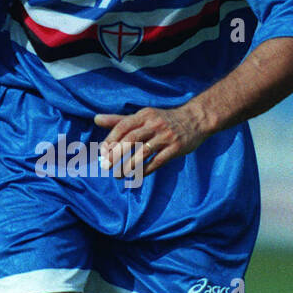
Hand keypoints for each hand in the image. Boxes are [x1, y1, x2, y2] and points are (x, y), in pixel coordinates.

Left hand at [94, 102, 209, 177]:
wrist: (196, 119)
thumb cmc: (164, 120)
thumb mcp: (143, 116)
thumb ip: (119, 119)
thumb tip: (96, 119)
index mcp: (144, 115)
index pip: (123, 127)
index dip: (110, 140)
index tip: (102, 153)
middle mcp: (154, 124)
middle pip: (131, 139)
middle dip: (116, 154)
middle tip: (106, 166)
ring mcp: (166, 136)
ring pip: (144, 152)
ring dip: (129, 166)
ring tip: (118, 175)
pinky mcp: (176, 148)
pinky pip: (158, 161)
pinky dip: (146, 170)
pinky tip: (136, 177)